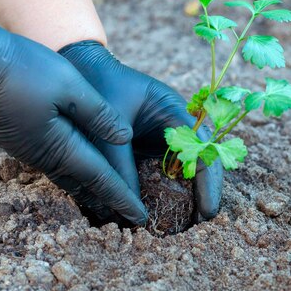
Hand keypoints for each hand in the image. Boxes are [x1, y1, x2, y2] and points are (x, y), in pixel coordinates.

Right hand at [0, 22, 146, 224]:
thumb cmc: (24, 70)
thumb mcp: (70, 85)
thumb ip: (99, 113)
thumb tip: (125, 138)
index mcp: (61, 145)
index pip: (101, 179)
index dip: (123, 198)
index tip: (141, 218)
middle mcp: (44, 155)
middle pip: (83, 184)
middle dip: (107, 200)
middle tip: (127, 214)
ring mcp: (27, 149)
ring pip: (66, 175)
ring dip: (88, 187)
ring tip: (106, 197)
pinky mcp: (17, 139)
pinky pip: (52, 164)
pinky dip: (71, 172)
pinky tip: (76, 167)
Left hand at [60, 41, 222, 219]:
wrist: (81, 65)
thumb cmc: (96, 89)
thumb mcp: (106, 131)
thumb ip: (119, 167)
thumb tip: (131, 209)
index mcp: (173, 111)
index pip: (203, 149)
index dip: (209, 182)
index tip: (207, 212)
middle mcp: (175, 123)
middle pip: (201, 161)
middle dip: (203, 193)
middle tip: (198, 225)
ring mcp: (163, 134)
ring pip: (184, 168)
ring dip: (187, 193)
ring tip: (185, 224)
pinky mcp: (149, 144)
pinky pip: (164, 169)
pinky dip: (166, 188)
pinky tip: (162, 209)